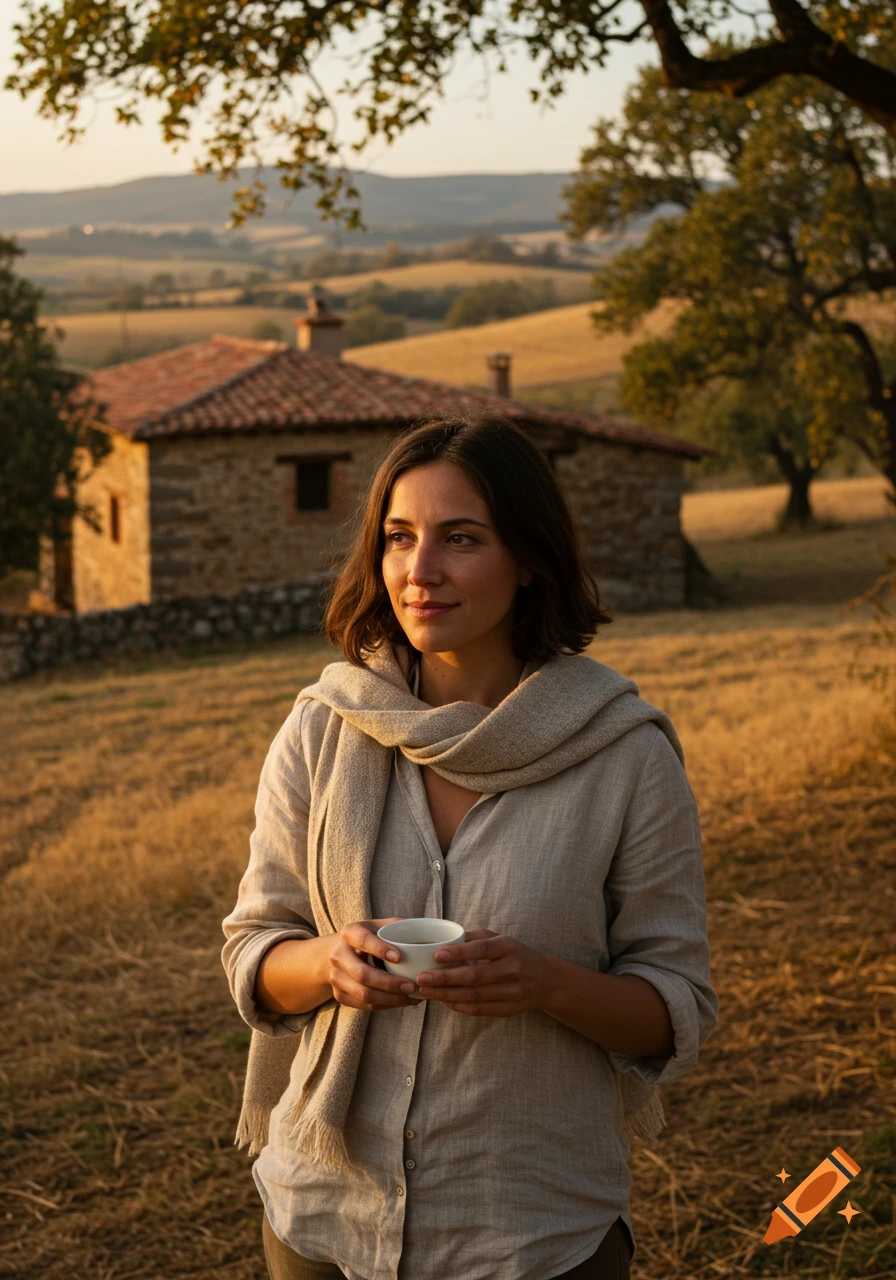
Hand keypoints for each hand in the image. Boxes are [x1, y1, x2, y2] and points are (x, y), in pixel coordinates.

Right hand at [327, 918, 418, 1011]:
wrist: (345, 952)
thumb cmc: (374, 936)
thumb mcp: (384, 926)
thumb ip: (404, 927)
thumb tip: (433, 936)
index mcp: (350, 933)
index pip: (363, 940)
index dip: (379, 949)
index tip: (399, 957)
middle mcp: (338, 954)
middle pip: (362, 974)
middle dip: (389, 983)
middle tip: (411, 986)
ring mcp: (336, 977)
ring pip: (364, 994)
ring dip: (391, 999)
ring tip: (412, 996)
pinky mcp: (340, 995)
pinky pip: (365, 1005)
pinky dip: (386, 1005)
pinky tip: (403, 1001)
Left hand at [415, 930, 553, 1017]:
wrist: (547, 980)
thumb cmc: (516, 955)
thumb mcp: (502, 939)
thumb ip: (476, 937)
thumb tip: (445, 938)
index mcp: (509, 948)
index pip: (482, 949)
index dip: (459, 953)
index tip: (436, 954)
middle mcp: (512, 970)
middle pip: (475, 976)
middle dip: (445, 978)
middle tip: (422, 978)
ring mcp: (512, 992)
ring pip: (475, 996)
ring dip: (447, 995)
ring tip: (426, 991)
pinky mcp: (509, 1009)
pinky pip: (480, 1009)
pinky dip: (459, 1006)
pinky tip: (443, 1000)